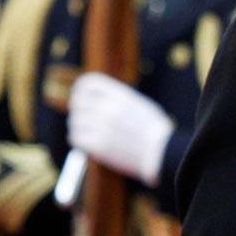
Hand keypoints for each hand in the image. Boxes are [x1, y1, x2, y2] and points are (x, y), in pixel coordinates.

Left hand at [68, 72, 172, 186]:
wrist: (161, 152)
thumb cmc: (153, 130)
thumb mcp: (138, 103)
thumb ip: (118, 98)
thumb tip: (97, 97)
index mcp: (120, 95)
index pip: (88, 83)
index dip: (80, 89)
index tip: (79, 96)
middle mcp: (108, 108)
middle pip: (77, 102)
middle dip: (78, 109)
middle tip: (83, 116)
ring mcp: (102, 127)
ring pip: (75, 121)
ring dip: (79, 126)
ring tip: (89, 131)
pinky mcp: (98, 145)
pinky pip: (76, 138)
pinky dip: (79, 139)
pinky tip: (88, 142)